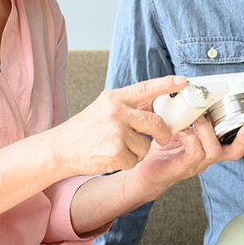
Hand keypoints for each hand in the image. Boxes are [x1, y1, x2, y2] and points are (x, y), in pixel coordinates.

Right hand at [49, 76, 185, 176]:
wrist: (61, 149)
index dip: (166, 84)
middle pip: (155, 121)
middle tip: (162, 138)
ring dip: (137, 151)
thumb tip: (154, 104)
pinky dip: (127, 162)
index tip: (182, 81)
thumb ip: (127, 106)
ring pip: (146, 145)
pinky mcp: (115, 152)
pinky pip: (135, 160)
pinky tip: (112, 157)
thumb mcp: (104, 108)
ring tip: (118, 147)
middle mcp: (116, 112)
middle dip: (163, 133)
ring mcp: (116, 132)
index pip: (145, 88)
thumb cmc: (85, 129)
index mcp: (114, 98)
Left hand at [134, 113, 243, 194]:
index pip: (235, 145)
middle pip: (233, 151)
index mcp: (209, 147)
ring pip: (213, 149)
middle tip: (233, 118)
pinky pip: (194, 152)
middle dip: (241, 137)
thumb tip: (191, 89)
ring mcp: (196, 164)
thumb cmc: (162, 147)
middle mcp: (206, 157)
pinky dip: (189, 137)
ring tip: (195, 118)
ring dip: (205, 129)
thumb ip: (189, 114)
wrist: (143, 171)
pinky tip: (180, 130)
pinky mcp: (182, 167)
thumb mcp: (180, 127)